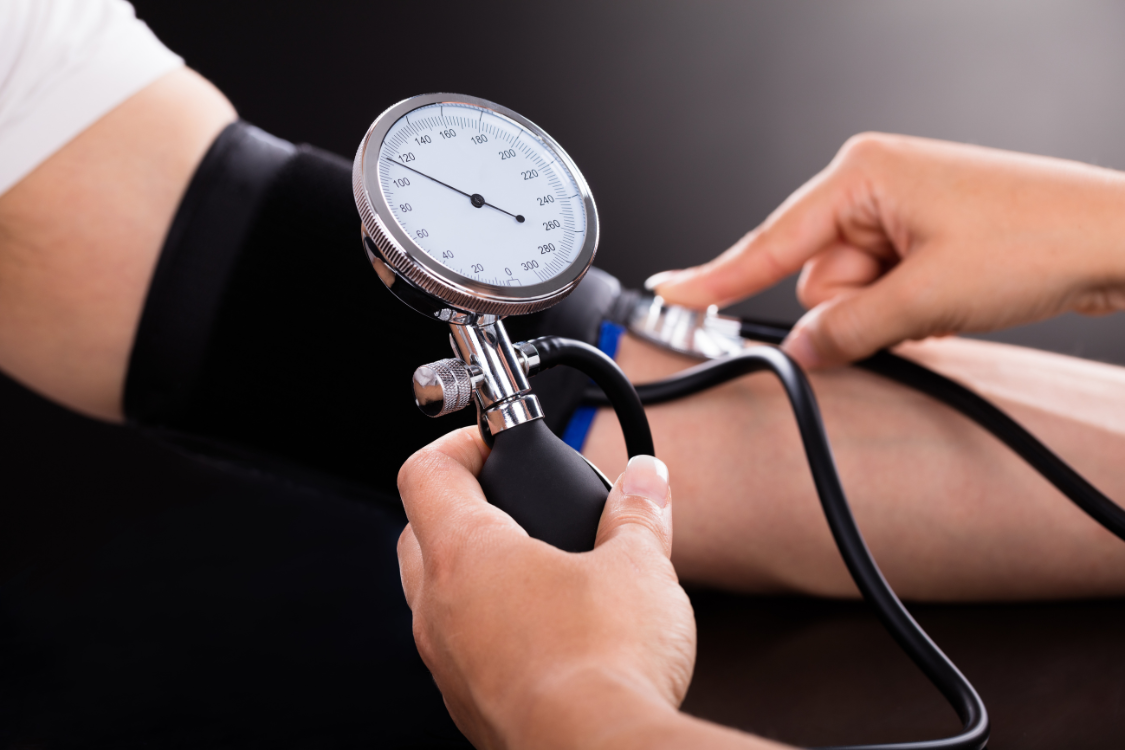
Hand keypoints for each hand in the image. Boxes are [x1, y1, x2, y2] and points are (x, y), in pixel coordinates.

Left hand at [397, 427, 695, 749]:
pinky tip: (545, 633)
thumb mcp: (640, 568)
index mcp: (466, 555)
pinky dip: (488, 627)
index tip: (496, 445)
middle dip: (461, 506)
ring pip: (435, 597)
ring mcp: (447, 665)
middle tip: (516, 503)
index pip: (426, 472)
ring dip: (473, 573)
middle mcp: (439, 610)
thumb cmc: (606, 665)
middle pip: (418, 532)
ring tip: (537, 568)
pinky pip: (460, 650)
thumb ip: (638, 513)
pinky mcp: (468, 707)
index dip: (459, 445)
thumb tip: (645, 481)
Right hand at [649, 133, 1124, 367]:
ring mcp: (901, 209)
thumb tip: (803, 351)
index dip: (716, 276)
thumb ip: (849, 329)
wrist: (1119, 239)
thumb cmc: (1037, 239)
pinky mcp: (925, 234)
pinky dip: (906, 308)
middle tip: (910, 309)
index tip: (670, 291)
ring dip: (885, 312)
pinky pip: (884, 288)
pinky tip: (950, 299)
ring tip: (944, 299)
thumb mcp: (926, 296)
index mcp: (861, 174)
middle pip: (816, 276)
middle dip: (852, 308)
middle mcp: (874, 183)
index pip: (770, 241)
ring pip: (851, 290)